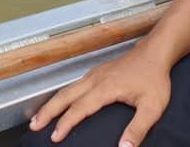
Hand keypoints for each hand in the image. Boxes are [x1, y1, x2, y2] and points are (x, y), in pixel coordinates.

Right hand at [28, 44, 172, 145]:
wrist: (154, 54)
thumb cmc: (154, 79)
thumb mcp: (152, 108)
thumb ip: (138, 129)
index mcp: (105, 88)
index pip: (80, 108)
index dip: (66, 123)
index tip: (55, 136)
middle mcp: (94, 79)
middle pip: (65, 96)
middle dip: (48, 111)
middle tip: (35, 125)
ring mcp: (93, 75)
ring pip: (67, 89)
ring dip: (52, 103)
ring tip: (40, 117)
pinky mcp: (95, 73)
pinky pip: (73, 85)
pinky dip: (61, 96)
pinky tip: (60, 103)